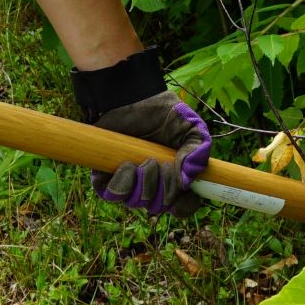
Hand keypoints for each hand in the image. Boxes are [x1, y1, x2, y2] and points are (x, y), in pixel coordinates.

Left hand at [74, 50, 211, 215]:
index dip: (182, 205)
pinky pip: (113, 194)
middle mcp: (151, 185)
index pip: (181, 207)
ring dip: (144, 183)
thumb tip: (188, 179)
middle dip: (163, 187)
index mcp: (174, 179)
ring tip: (144, 160)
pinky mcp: (106, 177)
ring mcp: (129, 183)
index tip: (183, 188)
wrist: (133, 97)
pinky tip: (126, 163)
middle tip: (161, 163)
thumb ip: (198, 150)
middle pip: (158, 207)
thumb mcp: (191, 127)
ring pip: (137, 202)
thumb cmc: (163, 113)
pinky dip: (123, 181)